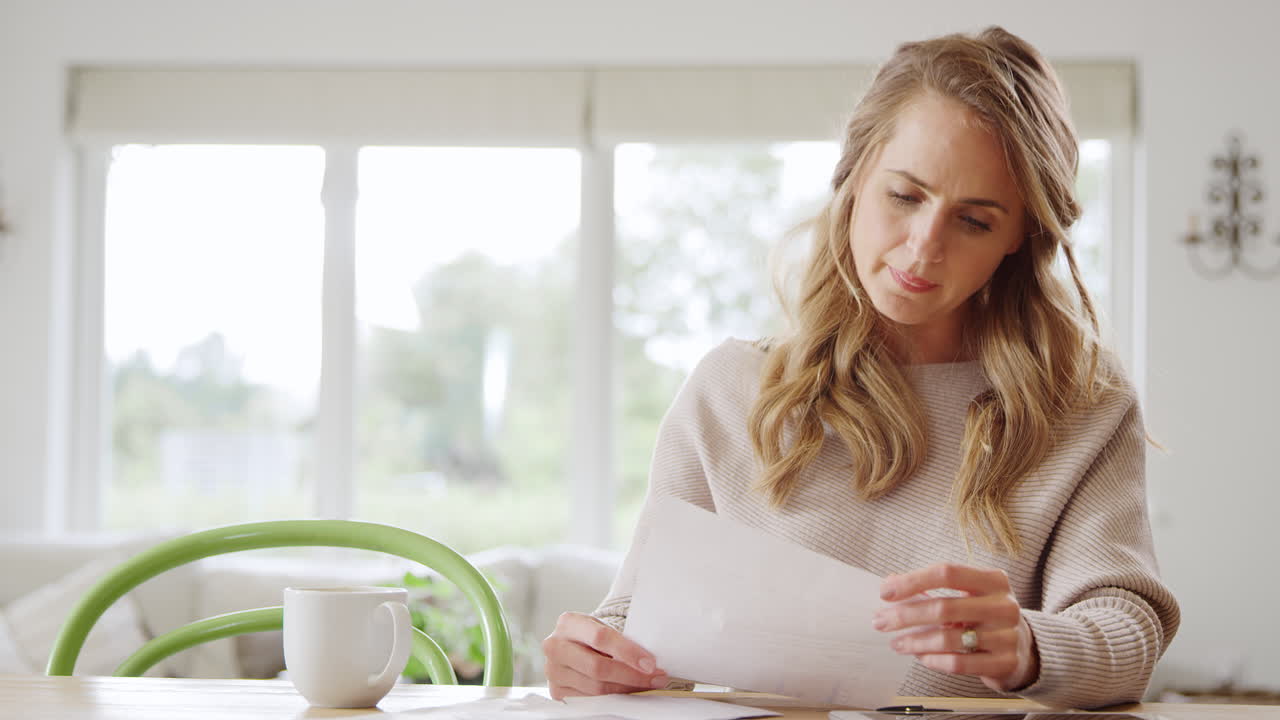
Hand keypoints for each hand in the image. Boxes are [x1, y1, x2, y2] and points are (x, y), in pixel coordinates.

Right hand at [542, 611, 669, 698]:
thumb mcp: (603, 627)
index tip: (650, 662)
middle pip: (598, 667)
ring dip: (626, 688)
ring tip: (646, 684)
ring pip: (596, 687)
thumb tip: (650, 662)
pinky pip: (590, 700)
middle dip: (631, 675)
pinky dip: (613, 697)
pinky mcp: (556, 690)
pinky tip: (627, 691)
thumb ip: (620, 640)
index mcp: (568, 623)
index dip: (628, 652)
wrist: (573, 646)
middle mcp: (555, 646)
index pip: (601, 637)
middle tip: (655, 678)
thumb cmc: (592, 636)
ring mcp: (553, 670)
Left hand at [873, 563, 1038, 691]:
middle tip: (880, 621)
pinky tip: (920, 657)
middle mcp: (1003, 605)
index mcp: (993, 580)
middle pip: (943, 607)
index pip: (946, 572)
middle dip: (905, 615)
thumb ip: (931, 587)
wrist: (1026, 649)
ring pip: (948, 638)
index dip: (913, 581)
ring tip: (896, 643)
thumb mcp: (967, 594)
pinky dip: (933, 660)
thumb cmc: (985, 616)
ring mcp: (1007, 635)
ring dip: (914, 641)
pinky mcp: (1004, 663)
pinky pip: (958, 663)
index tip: (885, 592)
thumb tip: (890, 582)